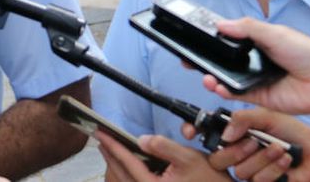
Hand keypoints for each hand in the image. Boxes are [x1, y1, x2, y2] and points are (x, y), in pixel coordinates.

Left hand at [97, 130, 230, 180]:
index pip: (127, 163)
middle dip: (110, 156)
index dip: (113, 146)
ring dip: (115, 166)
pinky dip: (125, 175)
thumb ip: (163, 147)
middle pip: (120, 175)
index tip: (101, 133)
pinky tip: (126, 165)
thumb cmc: (209, 181)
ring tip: (110, 150)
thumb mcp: (188, 158)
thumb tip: (141, 140)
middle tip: (101, 139)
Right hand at [184, 109, 306, 180]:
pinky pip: (257, 180)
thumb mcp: (266, 116)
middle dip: (236, 150)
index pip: (206, 134)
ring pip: (239, 170)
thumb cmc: (292, 131)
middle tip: (252, 142)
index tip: (190, 131)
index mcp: (235, 132)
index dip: (194, 132)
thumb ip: (243, 118)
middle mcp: (238, 151)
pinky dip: (273, 169)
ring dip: (262, 159)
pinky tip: (284, 160)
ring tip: (278, 149)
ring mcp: (249, 169)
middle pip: (218, 158)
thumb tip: (226, 132)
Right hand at [201, 18, 309, 115]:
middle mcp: (254, 59)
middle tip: (188, 58)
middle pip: (223, 59)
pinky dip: (225, 91)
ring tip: (204, 75)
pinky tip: (218, 86)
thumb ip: (247, 28)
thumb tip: (221, 24)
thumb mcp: (275, 33)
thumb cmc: (308, 54)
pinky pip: (236, 93)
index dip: (213, 38)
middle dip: (205, 59)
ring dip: (212, 76)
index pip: (229, 37)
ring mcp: (255, 78)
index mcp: (258, 40)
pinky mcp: (258, 96)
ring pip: (226, 77)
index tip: (195, 37)